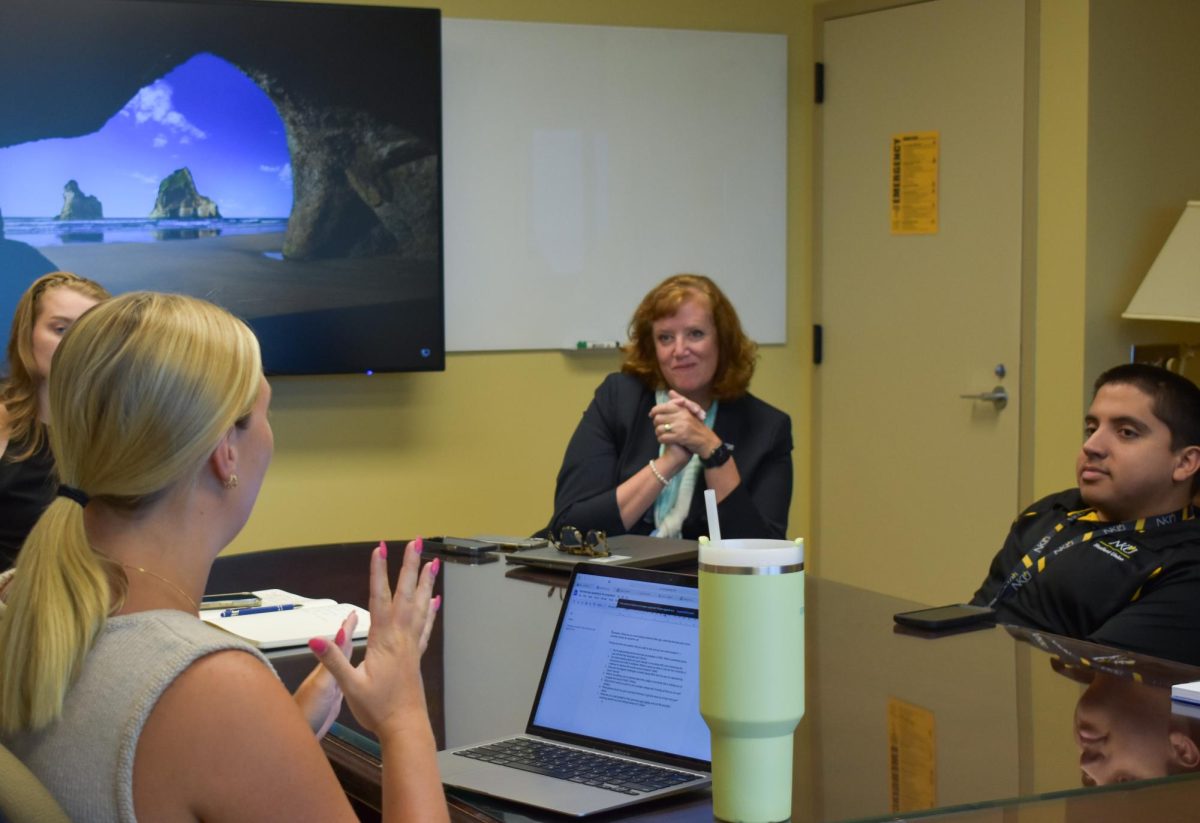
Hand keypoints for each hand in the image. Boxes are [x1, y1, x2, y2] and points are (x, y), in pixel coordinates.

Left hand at [294, 610, 356, 736]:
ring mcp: (331, 687)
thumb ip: (332, 662)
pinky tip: (356, 673)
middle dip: (349, 634)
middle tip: (356, 619)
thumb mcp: (322, 686)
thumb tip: (340, 635)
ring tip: (358, 640)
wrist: (294, 736)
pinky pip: (346, 679)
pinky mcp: (334, 700)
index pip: (339, 644)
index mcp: (327, 669)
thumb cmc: (307, 711)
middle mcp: (328, 675)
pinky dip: (352, 671)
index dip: (347, 629)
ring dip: (351, 650)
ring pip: (344, 663)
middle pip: (341, 650)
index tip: (354, 613)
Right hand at [307, 538, 440, 737]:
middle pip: (405, 594)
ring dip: (425, 583)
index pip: (379, 598)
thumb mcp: (350, 686)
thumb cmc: (377, 710)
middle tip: (417, 542)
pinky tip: (435, 601)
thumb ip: (333, 660)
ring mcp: (411, 646)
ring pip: (420, 607)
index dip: (378, 572)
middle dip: (410, 567)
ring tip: (432, 563)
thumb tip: (314, 638)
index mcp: (383, 640)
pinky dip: (430, 611)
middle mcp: (401, 637)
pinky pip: (425, 627)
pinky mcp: (415, 657)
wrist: (405, 727)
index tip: (379, 549)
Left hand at [650, 393, 718, 457]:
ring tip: (661, 434)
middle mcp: (682, 416)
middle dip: (656, 424)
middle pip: (658, 418)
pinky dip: (661, 440)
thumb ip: (678, 402)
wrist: (708, 442)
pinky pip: (663, 437)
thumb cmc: (697, 427)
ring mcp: (681, 426)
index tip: (651, 415)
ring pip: (659, 428)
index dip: (654, 411)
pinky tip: (664, 440)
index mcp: (682, 409)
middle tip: (658, 427)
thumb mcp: (689, 412)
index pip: (662, 407)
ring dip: (658, 433)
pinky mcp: (681, 437)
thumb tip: (670, 392)